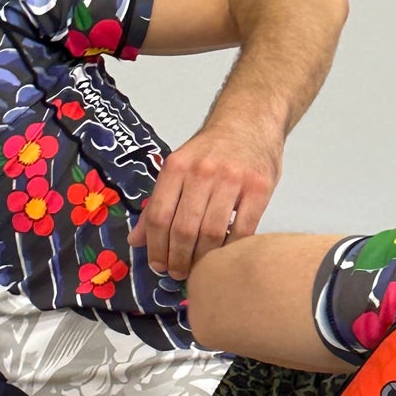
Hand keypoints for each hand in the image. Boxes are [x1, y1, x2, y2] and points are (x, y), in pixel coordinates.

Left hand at [131, 116, 283, 281]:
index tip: (158, 266)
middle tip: (178, 273)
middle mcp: (202, 172)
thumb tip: (136, 240)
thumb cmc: (211, 150)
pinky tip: (225, 254)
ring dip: (203, 259)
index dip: (156, 247)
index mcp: (176, 167)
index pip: (159, 216)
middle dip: (178, 259)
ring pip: (212, 232)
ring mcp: (233, 179)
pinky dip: (232, 248)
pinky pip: (243, 228)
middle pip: (184, 228)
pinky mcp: (259, 187)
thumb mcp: (178, 168)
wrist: (249, 121)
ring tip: (199, 269)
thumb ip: (158, 204)